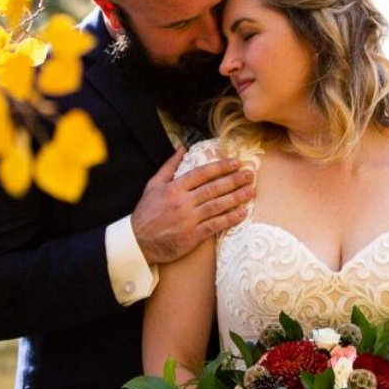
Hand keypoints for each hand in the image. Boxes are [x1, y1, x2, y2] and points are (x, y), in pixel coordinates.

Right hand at [132, 148, 254, 264]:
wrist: (138, 241)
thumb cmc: (146, 212)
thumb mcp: (153, 184)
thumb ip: (169, 165)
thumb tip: (182, 147)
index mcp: (174, 188)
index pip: (202, 173)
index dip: (220, 167)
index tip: (236, 162)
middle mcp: (182, 202)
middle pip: (213, 188)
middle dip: (234, 180)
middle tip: (250, 174)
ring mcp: (188, 220)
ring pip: (217, 206)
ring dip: (236, 198)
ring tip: (250, 191)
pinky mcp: (192, 236)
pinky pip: (215, 225)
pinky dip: (230, 219)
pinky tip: (242, 213)